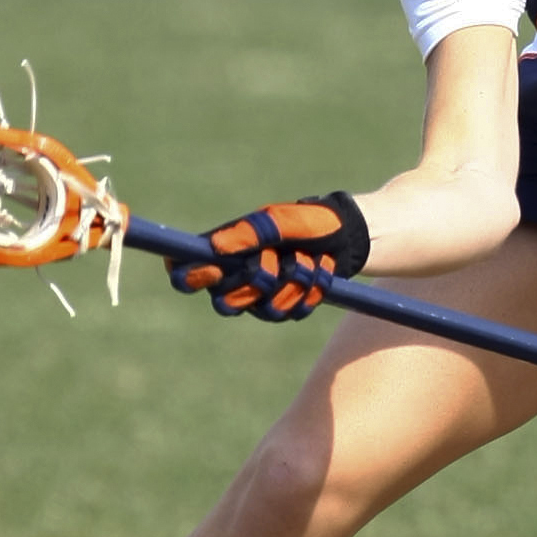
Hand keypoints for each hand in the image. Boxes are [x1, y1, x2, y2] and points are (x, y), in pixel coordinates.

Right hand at [166, 191, 369, 320]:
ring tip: (308, 261)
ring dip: (290, 285)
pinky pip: (287, 315)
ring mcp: (261, 295)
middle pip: (224, 303)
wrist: (351, 238)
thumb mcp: (280, 221)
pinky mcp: (285, 307)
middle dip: (256, 283)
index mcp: (226, 251)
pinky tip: (318, 273)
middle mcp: (237, 276)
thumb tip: (213, 247)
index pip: (186, 272)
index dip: (192, 277)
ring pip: (260, 311)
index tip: (213, 270)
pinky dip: (307, 294)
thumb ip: (247, 234)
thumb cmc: (312, 222)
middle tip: (277, 260)